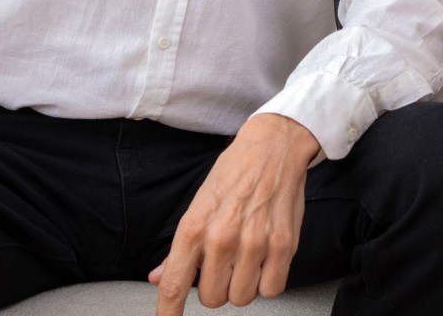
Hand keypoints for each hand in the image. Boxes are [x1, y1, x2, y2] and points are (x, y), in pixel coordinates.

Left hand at [150, 113, 319, 313]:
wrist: (275, 144)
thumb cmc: (235, 171)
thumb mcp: (199, 203)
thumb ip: (180, 248)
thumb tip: (159, 279)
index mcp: (195, 226)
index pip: (175, 286)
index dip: (168, 315)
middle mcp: (222, 237)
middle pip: (212, 299)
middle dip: (217, 285)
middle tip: (226, 260)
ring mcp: (254, 242)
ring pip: (241, 298)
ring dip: (243, 284)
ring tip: (247, 256)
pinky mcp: (283, 243)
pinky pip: (272, 289)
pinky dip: (269, 280)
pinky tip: (266, 258)